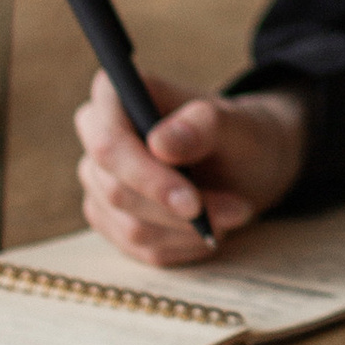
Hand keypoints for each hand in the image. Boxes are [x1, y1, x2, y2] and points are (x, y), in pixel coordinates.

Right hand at [74, 69, 304, 267]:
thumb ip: (204, 126)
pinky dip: (183, 246)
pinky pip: (139, 248)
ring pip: (130, 225)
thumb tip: (160, 143)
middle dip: (177, 210)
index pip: (107, 141)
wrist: (246, 165)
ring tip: (234, 212)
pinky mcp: (110, 218)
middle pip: (115, 189)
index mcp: (117, 96)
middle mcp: (97, 137)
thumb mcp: (239, 126)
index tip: (192, 201)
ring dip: (189, 230)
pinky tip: (211, 229)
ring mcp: (99, 181)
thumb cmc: (239, 135)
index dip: (143, 174)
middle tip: (237, 211)